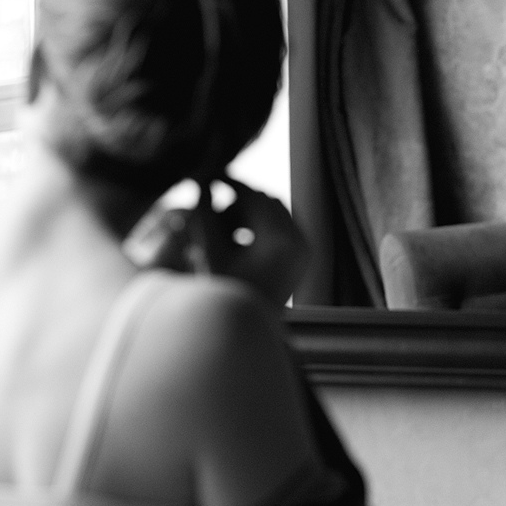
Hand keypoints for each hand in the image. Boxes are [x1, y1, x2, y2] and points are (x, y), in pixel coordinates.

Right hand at [141, 178, 310, 305]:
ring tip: (224, 214)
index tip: (210, 176)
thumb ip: (206, 215)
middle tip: (215, 193)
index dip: (230, 183)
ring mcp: (304, 250)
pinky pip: (284, 227)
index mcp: (277, 240)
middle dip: (241, 196)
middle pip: (268, 201)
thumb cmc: (224, 295)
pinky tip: (239, 231)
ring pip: (277, 212)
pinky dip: (264, 224)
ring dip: (252, 209)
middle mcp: (298, 242)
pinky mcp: (304, 257)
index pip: (252, 196)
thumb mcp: (210, 253)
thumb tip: (201, 180)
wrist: (250, 329)